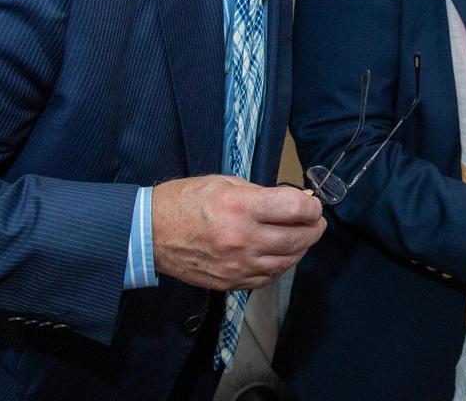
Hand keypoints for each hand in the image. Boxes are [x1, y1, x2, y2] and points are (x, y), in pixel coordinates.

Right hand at [150, 175, 324, 290]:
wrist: (149, 233)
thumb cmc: (184, 201)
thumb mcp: (223, 182)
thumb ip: (258, 193)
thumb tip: (288, 201)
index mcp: (240, 207)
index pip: (294, 209)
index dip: (311, 206)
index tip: (312, 203)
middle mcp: (242, 239)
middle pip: (296, 239)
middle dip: (314, 229)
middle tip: (316, 222)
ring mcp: (237, 265)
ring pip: (286, 262)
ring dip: (301, 249)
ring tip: (303, 237)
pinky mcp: (230, 283)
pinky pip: (267, 278)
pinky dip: (280, 266)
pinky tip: (282, 254)